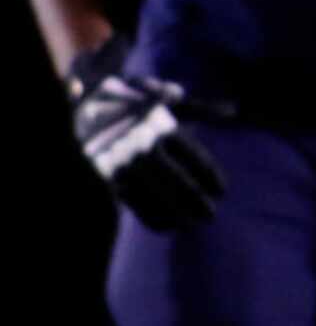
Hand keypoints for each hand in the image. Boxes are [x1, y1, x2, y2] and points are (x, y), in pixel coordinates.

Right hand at [67, 35, 225, 230]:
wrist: (72, 109)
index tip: (222, 191)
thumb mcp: (159, 100)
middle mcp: (143, 146)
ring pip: (157, 196)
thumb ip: (195, 108)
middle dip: (197, 201)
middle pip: (179, 181)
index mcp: (160, 126)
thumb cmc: (126, 104)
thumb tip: (232, 110)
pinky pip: (133, 202)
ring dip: (177, 214)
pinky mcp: (105, 178)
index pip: (194, 157)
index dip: (210, 176)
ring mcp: (122, 164)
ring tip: (191, 224)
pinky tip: (166, 225)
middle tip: (211, 215)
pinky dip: (152, 216)